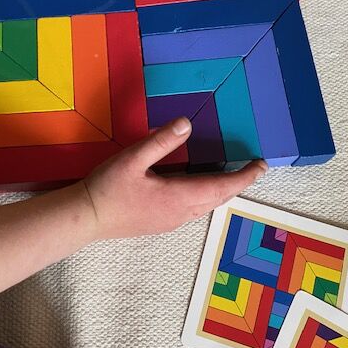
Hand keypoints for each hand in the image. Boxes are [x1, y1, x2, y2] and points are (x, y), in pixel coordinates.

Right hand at [82, 117, 267, 239]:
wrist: (85, 219)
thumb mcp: (133, 158)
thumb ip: (161, 141)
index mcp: (179, 197)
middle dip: (238, 183)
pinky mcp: (161, 223)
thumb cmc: (108, 188)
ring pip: (206, 206)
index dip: (244, 176)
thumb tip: (188, 124)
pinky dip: (206, 196)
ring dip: (221, 190)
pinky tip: (198, 187)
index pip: (222, 186)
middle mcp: (181, 213)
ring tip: (230, 175)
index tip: (262, 165)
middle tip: (252, 168)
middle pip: (218, 198)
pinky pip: (194, 210)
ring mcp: (171, 221)